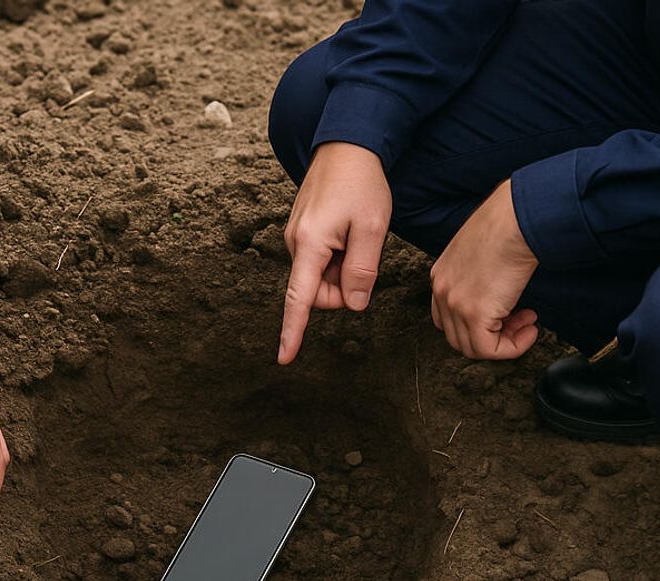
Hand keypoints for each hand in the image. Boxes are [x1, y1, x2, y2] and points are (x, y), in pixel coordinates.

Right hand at [278, 142, 391, 364]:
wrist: (347, 144)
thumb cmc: (363, 183)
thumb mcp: (374, 228)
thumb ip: (362, 271)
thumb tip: (353, 304)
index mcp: (310, 244)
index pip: (300, 299)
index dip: (293, 331)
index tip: (284, 357)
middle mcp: (295, 242)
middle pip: (317, 292)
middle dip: (343, 289)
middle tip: (366, 257)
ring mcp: (296, 236)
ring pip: (320, 277)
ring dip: (342, 270)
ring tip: (358, 236)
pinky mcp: (302, 230)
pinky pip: (319, 260)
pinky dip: (337, 257)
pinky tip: (349, 232)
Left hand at [429, 180, 539, 359]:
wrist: (516, 218)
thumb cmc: (508, 225)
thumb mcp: (482, 252)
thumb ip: (480, 276)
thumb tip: (500, 292)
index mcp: (440, 276)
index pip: (448, 319)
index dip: (478, 324)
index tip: (507, 313)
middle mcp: (441, 292)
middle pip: (459, 337)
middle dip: (493, 335)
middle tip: (522, 321)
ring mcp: (454, 304)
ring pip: (473, 347)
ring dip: (505, 341)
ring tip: (528, 323)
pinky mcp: (474, 313)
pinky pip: (489, 349)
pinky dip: (512, 347)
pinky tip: (530, 329)